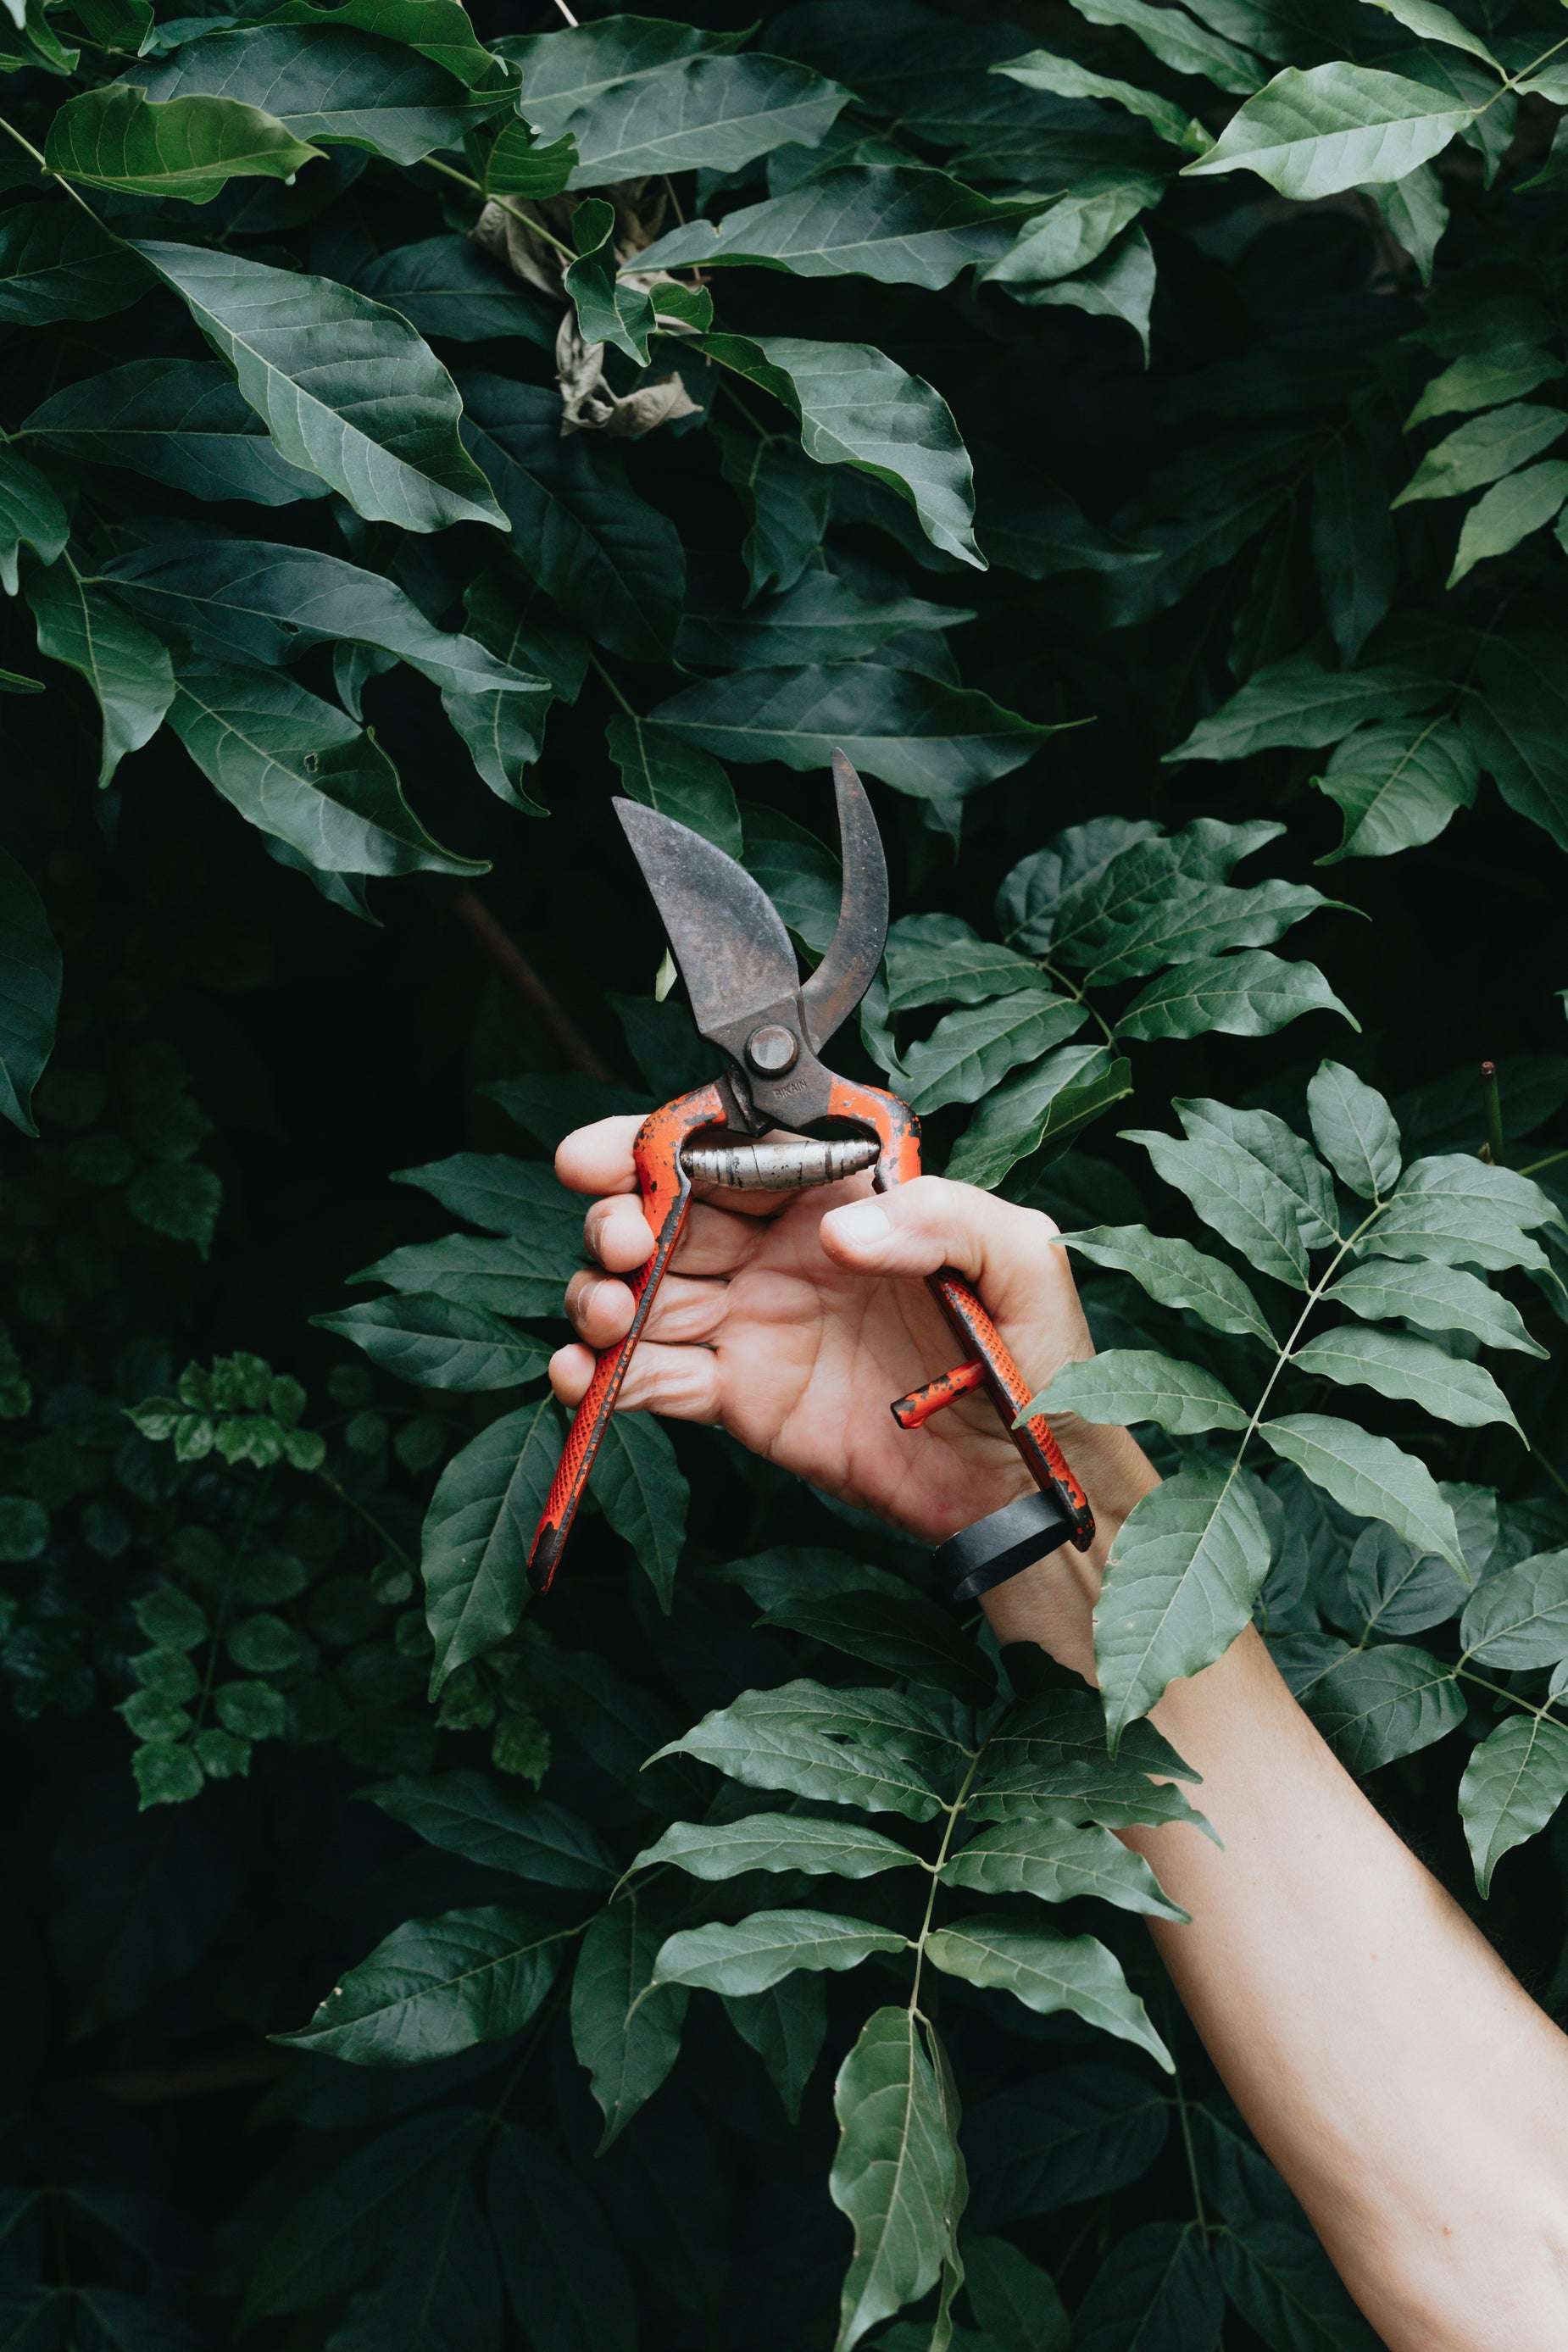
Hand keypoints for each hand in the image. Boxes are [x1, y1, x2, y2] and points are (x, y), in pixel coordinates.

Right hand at [549, 1121, 1156, 1658]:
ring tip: (610, 1312)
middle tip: (620, 1240)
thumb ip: (944, 1219)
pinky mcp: (738, 1395)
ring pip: (644, 1288)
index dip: (661, 1138)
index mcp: (842, 1191)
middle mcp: (784, 1246)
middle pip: (668, 1208)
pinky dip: (600, 1375)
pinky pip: (650, 1376)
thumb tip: (843, 1229)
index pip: (736, 1141)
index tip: (610, 1153)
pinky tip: (582, 1374)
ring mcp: (753, 1319)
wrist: (1024, 1483)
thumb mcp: (1024, 1261)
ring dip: (601, 1292)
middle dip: (620, 1212)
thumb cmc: (1040, 1358)